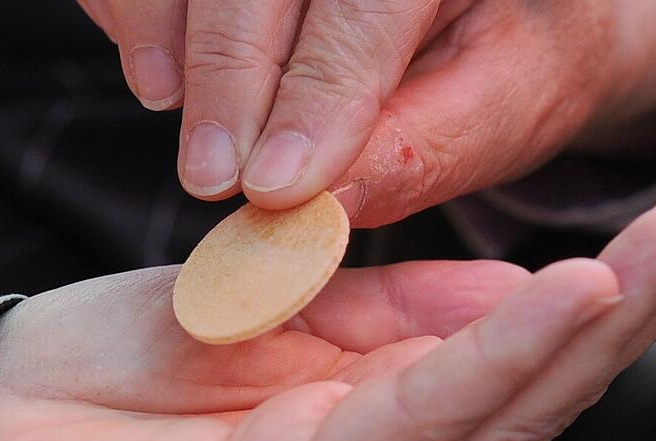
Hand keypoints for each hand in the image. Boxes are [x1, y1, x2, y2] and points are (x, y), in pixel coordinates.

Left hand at [0, 172, 655, 440]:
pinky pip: (410, 419)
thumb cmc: (134, 353)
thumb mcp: (277, 299)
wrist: (19, 409)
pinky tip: (570, 300)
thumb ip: (390, 301)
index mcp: (381, 380)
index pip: (519, 335)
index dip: (612, 276)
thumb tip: (511, 286)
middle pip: (536, 376)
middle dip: (637, 298)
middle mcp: (386, 433)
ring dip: (586, 325)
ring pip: (498, 403)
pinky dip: (490, 358)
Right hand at [76, 0, 655, 222]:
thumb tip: (320, 206)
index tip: (268, 190)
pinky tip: (164, 71)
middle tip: (208, 181)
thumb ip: (424, 152)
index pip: (363, 8)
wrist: (509, 8)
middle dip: (226, 79)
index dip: (310, 97)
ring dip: (167, 39)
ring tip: (177, 117)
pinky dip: (138, 12)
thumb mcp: (505, 106)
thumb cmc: (517, 56)